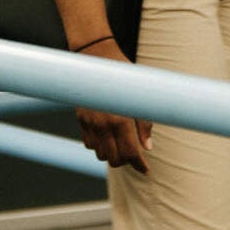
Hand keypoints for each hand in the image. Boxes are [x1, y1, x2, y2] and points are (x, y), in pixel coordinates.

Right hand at [73, 39, 151, 173]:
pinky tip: (107, 136)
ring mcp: (90, 123)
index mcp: (121, 120)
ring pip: (100, 154)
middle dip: (125, 161)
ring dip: (111, 154)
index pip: (130, 153)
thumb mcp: (139, 98)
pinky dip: (98, 146)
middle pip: (114, 159)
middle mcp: (103, 125)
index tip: (145, 170)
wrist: (97, 59)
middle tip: (134, 155)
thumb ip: (144, 124)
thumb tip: (147, 146)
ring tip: (120, 145)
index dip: (139, 165)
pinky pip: (89, 144)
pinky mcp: (81, 120)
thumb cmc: (124, 76)